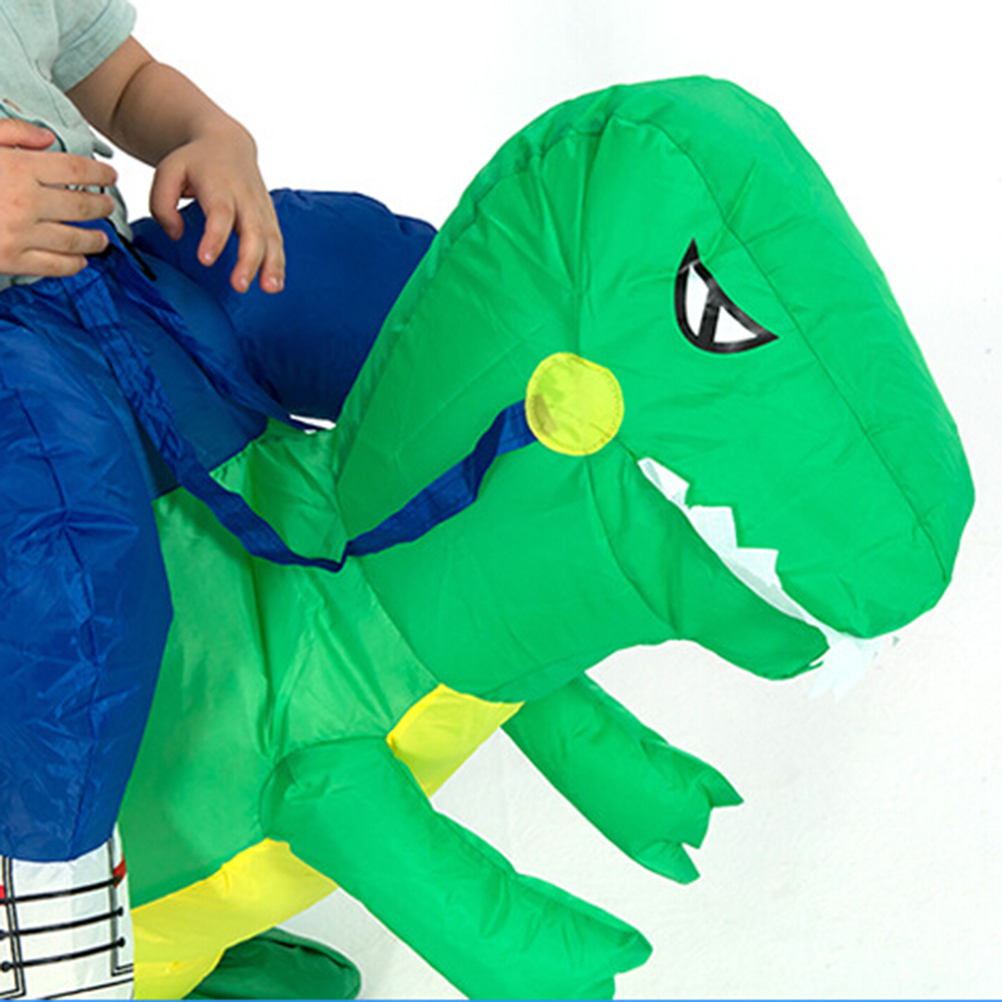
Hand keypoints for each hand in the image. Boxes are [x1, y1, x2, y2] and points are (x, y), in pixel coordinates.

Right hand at [0, 119, 116, 277]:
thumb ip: (11, 135)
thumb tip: (48, 140)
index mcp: (18, 167)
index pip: (75, 170)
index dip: (99, 173)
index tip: (110, 176)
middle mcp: (26, 201)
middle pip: (81, 205)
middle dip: (101, 206)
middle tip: (109, 206)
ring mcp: (21, 233)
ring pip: (75, 239)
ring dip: (94, 239)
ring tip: (102, 239)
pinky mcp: (11, 259)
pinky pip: (53, 265)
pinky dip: (73, 265)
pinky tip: (81, 263)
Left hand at [149, 121, 284, 293]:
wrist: (227, 143)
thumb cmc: (194, 162)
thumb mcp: (167, 173)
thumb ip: (162, 204)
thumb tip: (177, 235)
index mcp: (219, 184)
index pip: (220, 213)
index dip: (214, 237)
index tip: (205, 260)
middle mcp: (245, 196)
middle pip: (253, 230)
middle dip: (249, 259)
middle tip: (239, 285)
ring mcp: (261, 207)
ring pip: (271, 237)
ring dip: (272, 265)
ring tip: (268, 288)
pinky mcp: (269, 218)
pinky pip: (277, 242)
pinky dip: (279, 263)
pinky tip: (274, 284)